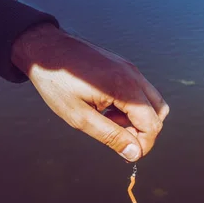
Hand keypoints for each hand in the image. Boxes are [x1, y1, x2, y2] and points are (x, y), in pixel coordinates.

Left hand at [11, 24, 168, 161]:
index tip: (125, 154)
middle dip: (143, 131)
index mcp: (125, 87)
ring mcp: (130, 69)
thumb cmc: (57, 83)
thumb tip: (135, 154)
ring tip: (108, 121)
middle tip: (116, 136)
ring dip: (137, 119)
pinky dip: (131, 106)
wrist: (45, 48)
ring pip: (152, 101)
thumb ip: (111, 136)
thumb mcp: (80, 117)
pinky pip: (139, 91)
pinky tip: (106, 108)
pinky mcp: (123, 66)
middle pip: (159, 113)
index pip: (152, 124)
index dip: (143, 145)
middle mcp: (133, 75)